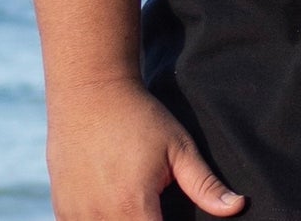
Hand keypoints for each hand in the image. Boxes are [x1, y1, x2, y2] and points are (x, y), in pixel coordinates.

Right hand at [45, 77, 245, 219]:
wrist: (90, 92)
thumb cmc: (140, 117)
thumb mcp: (178, 147)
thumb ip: (205, 184)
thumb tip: (238, 207)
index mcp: (134, 206)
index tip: (173, 217)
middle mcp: (100, 218)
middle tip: (156, 208)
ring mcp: (77, 216)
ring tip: (138, 206)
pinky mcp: (62, 211)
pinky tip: (114, 207)